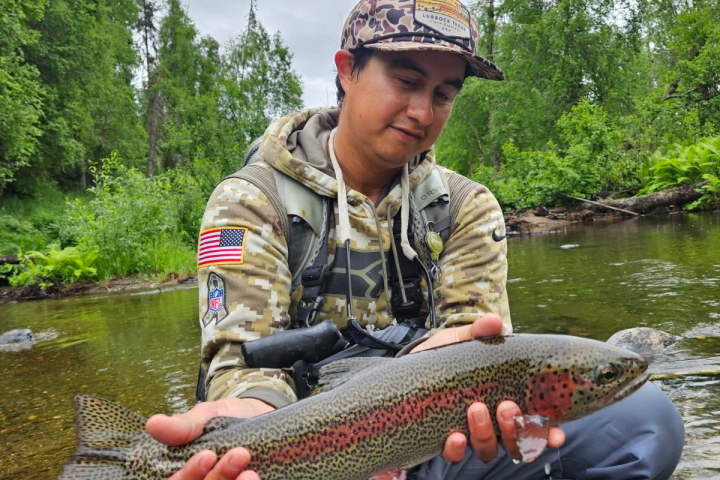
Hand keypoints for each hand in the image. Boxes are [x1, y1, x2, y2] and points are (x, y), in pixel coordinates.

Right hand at [146, 397, 273, 479]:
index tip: (207, 455)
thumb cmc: (227, 419)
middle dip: (217, 478)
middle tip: (240, 454)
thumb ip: (183, 426)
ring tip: (251, 472)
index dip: (188, 476)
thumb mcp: (205, 417)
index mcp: (186, 473)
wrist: (263, 417)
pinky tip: (255, 479)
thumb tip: (153, 424)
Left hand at [410, 314, 565, 463]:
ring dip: (486, 433)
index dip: (548, 434)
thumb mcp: (461, 342)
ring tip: (476, 408)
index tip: (556, 434)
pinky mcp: (442, 439)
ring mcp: (468, 433)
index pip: (534, 425)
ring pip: (488, 449)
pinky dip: (457, 450)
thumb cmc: (445, 355)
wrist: (411, 364)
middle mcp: (491, 424)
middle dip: (515, 429)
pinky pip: (455, 455)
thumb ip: (479, 333)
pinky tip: (455, 437)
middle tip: (507, 407)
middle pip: (514, 442)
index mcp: (505, 402)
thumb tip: (494, 322)